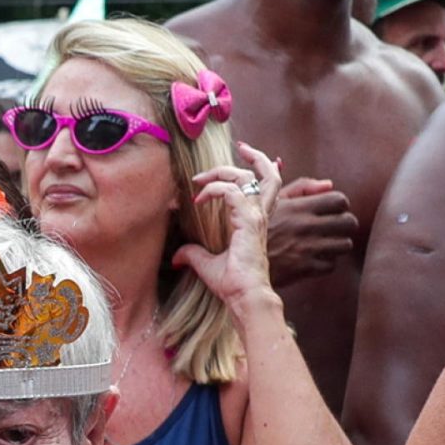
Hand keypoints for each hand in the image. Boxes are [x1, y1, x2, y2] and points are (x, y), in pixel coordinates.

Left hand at [173, 143, 284, 309]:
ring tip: (205, 172)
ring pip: (249, 177)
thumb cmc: (233, 284)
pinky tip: (198, 199)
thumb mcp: (206, 265)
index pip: (259, 188)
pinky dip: (213, 189)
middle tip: (240, 146)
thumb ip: (193, 254)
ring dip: (226, 169)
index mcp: (254, 221)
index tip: (201, 190)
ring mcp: (255, 217)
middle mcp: (258, 215)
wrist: (245, 297)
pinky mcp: (248, 221)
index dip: (233, 180)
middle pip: (267, 175)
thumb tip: (177, 256)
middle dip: (254, 157)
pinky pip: (231, 192)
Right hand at [258, 176, 356, 288]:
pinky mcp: (305, 268)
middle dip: (344, 225)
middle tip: (334, 228)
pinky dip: (325, 263)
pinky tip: (315, 259)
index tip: (332, 211)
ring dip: (338, 244)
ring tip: (327, 244)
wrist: (239, 261)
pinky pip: (331, 265)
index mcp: (299, 208)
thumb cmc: (255, 228)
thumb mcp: (273, 201)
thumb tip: (328, 184)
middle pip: (349, 222)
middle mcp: (306, 226)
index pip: (339, 200)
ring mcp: (308, 248)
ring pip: (345, 244)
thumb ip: (302, 188)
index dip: (340, 205)